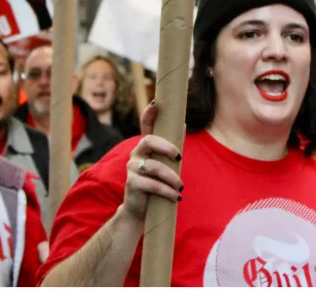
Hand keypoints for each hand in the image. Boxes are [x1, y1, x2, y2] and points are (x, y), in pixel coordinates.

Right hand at [118, 101, 182, 223]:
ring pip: (154, 167)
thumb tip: (183, 124)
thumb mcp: (164, 165)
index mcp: (145, 147)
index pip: (145, 125)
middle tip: (179, 157)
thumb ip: (171, 147)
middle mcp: (136, 153)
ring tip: (180, 187)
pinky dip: (167, 191)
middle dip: (166, 147)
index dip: (149, 113)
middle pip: (148, 141)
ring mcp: (132, 168)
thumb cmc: (156, 184)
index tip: (156, 103)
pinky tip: (176, 197)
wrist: (139, 211)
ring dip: (171, 177)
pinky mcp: (132, 184)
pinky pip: (152, 185)